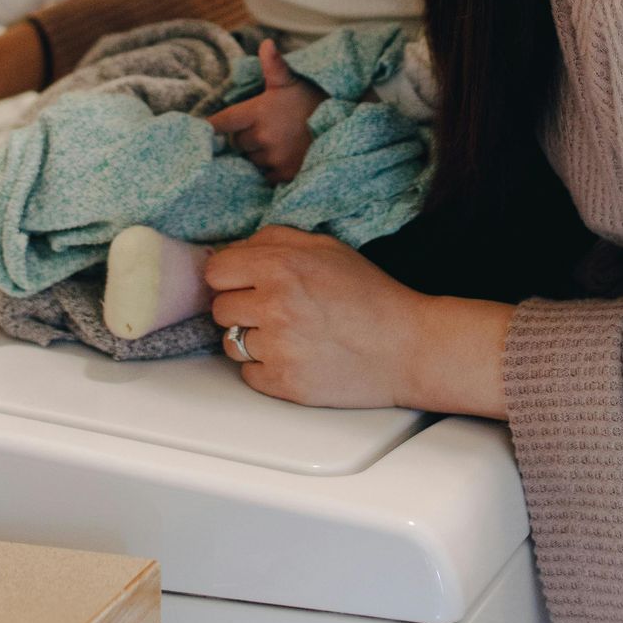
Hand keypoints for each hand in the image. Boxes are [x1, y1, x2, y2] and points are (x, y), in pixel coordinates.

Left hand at [203, 225, 515, 416]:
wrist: (407, 347)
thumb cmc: (370, 295)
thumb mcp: (326, 248)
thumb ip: (275, 240)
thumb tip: (233, 250)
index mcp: (281, 264)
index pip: (215, 271)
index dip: (231, 277)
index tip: (246, 283)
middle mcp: (274, 304)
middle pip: (219, 309)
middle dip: (242, 309)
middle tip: (276, 310)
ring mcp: (277, 346)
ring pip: (230, 344)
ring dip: (252, 341)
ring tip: (289, 335)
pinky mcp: (283, 382)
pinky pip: (248, 374)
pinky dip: (266, 369)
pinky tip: (296, 357)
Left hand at [208, 39, 320, 183]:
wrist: (342, 125)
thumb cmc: (312, 101)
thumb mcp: (291, 81)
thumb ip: (274, 65)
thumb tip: (266, 43)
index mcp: (258, 111)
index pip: (221, 122)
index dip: (212, 126)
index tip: (206, 128)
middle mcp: (262, 136)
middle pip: (237, 143)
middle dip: (245, 137)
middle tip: (265, 128)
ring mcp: (273, 157)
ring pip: (251, 160)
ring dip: (258, 154)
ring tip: (278, 141)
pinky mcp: (284, 174)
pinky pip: (265, 175)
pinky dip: (271, 168)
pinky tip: (284, 155)